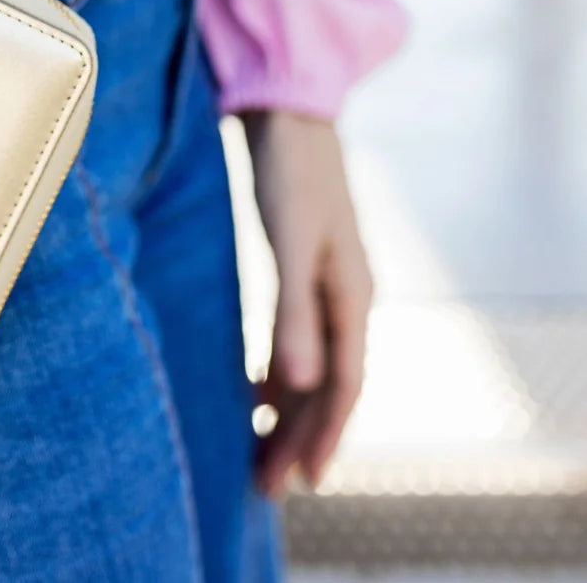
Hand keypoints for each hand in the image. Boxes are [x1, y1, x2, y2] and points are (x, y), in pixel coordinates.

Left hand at [241, 109, 372, 497]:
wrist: (289, 115)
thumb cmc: (291, 175)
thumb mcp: (290, 243)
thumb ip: (293, 312)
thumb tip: (296, 384)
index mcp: (351, 296)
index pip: (343, 385)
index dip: (323, 436)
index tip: (300, 482)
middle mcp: (345, 298)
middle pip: (328, 386)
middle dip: (300, 437)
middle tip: (267, 487)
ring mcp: (325, 286)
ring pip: (311, 367)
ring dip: (287, 411)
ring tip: (256, 451)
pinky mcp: (302, 272)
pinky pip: (296, 340)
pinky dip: (276, 373)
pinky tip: (250, 390)